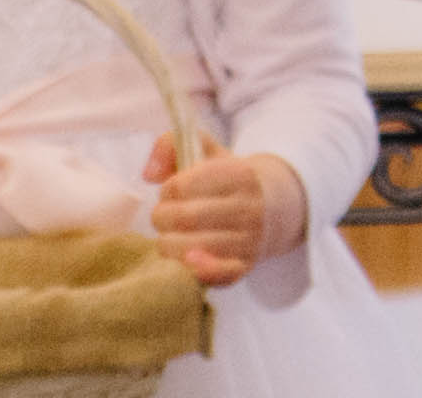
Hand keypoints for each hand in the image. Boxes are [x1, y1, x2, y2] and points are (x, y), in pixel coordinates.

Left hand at [141, 139, 304, 286]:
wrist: (273, 207)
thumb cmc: (225, 182)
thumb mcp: (206, 153)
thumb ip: (170, 146)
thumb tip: (148, 173)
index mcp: (239, 174)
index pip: (183, 185)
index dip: (168, 190)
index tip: (174, 191)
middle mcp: (248, 206)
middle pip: (184, 218)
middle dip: (162, 217)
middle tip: (166, 216)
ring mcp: (248, 239)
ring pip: (191, 247)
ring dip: (168, 243)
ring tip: (174, 235)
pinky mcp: (244, 266)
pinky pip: (220, 274)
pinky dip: (200, 270)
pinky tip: (190, 260)